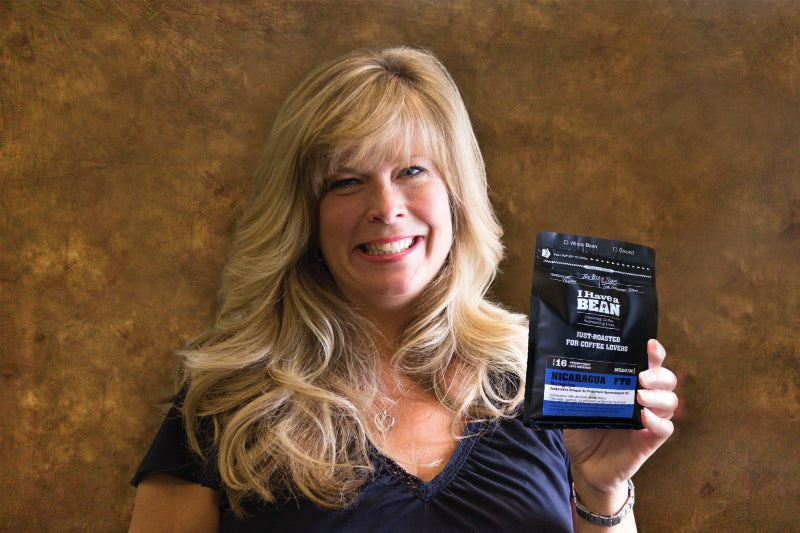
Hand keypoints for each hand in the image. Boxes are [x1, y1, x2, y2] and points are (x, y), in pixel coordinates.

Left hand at [563, 339, 677, 505]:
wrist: (585, 466)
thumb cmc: (583, 432)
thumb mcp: (574, 406)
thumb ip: (575, 389)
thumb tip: (563, 367)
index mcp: (627, 386)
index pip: (649, 365)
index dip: (655, 353)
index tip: (650, 344)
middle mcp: (642, 400)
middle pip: (667, 380)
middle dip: (660, 374)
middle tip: (642, 377)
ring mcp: (648, 421)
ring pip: (670, 402)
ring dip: (659, 396)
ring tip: (640, 396)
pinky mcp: (649, 442)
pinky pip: (665, 430)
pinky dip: (658, 422)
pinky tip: (644, 417)